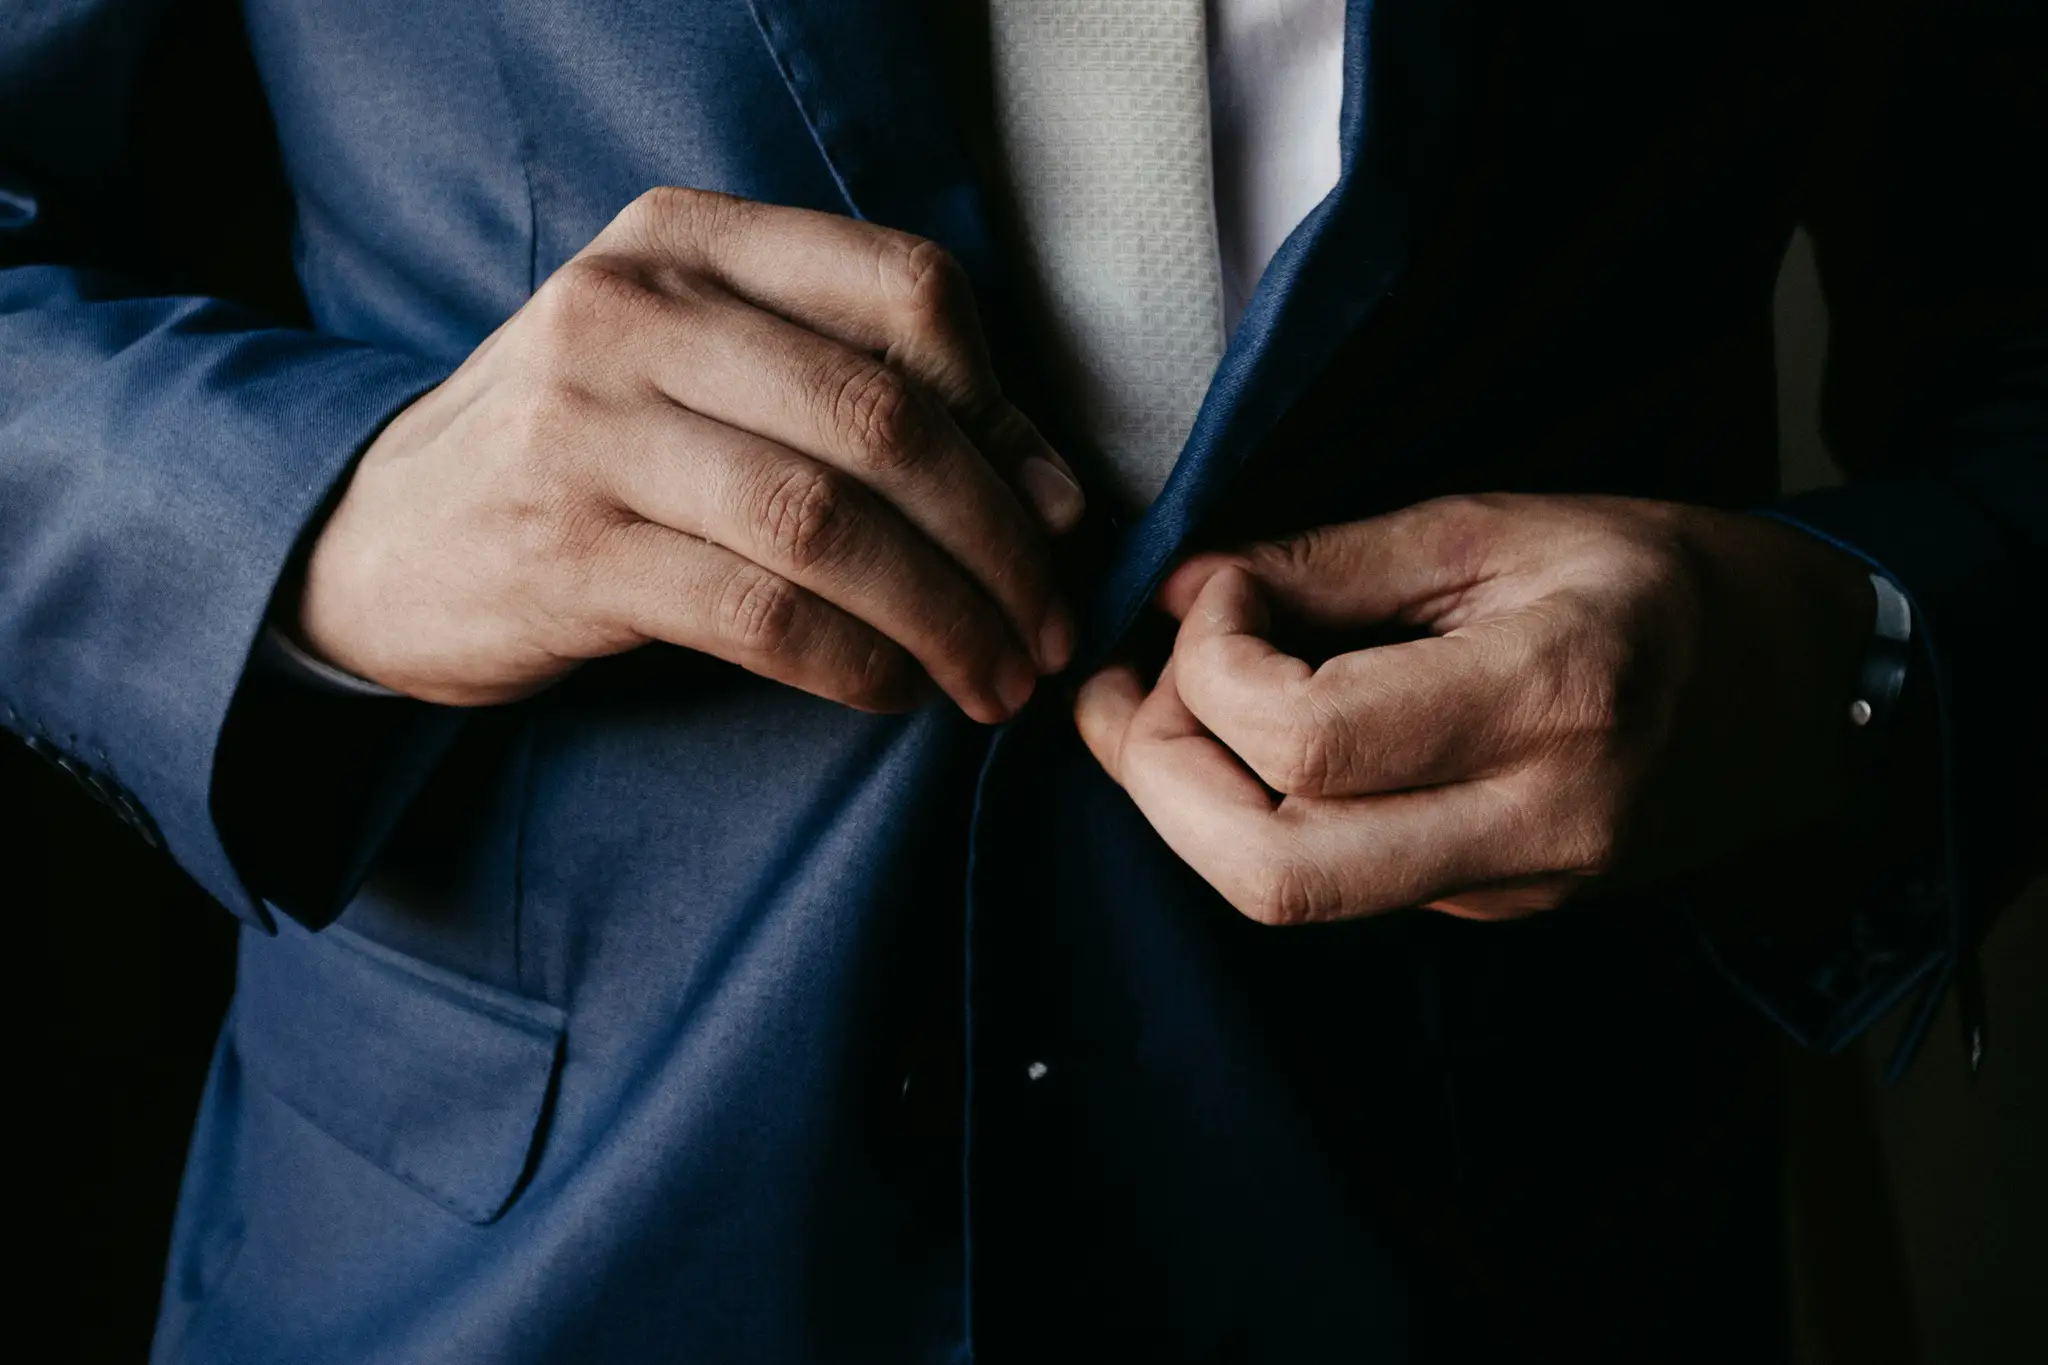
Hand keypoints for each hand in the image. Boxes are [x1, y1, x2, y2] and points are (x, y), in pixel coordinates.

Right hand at [297, 187, 1084, 718]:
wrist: (379, 539)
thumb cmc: (585, 455)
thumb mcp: (706, 380)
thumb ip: (863, 401)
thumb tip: (1053, 494)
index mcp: (691, 239)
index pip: (909, 288)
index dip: (1006, 408)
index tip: (1047, 511)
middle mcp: (635, 309)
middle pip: (887, 419)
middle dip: (1000, 544)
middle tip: (1049, 632)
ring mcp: (588, 426)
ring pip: (830, 524)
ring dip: (944, 620)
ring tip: (992, 683)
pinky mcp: (565, 548)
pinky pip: (760, 613)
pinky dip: (855, 664)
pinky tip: (892, 693)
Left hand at [1074, 494, 1875, 921]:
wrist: (1797, 692)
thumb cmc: (1657, 579)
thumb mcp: (1498, 524)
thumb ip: (1328, 562)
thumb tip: (1181, 591)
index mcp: (1548, 699)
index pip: (1306, 744)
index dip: (1208, 670)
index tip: (1209, 596)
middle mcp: (1531, 822)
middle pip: (1270, 873)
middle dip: (1154, 777)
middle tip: (1123, 685)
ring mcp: (1510, 888)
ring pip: (1283, 897)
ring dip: (1182, 806)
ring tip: (1158, 706)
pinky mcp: (1488, 910)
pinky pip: (1329, 886)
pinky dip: (1248, 818)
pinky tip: (1242, 742)